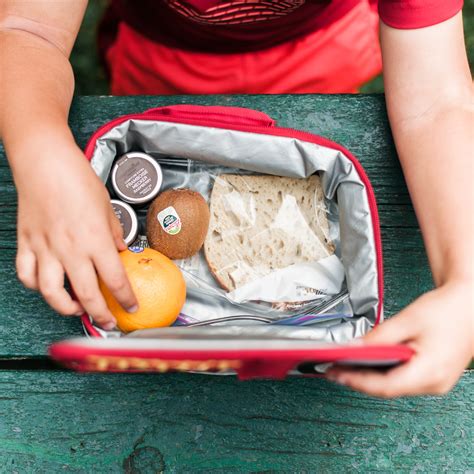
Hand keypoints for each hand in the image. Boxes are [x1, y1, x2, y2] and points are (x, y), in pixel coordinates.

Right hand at [13, 138, 137, 328]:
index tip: (132, 307)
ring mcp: (46, 249)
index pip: (116, 280)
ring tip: (77, 310)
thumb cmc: (78, 180)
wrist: (46, 164)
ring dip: (66, 308)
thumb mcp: (107, 208)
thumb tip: (121, 251)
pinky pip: (27, 275)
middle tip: (109, 322)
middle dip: (101, 315)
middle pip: (87, 295)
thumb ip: (114, 234)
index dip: (126, 299)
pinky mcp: (27, 244)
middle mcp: (71, 250)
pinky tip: (48, 286)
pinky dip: (37, 286)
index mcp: (96, 241)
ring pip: (52, 293)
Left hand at [326, 280, 472, 396]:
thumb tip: (354, 348)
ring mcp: (436, 382)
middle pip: (388, 388)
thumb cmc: (447, 310)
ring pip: (394, 386)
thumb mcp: (407, 320)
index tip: (335, 373)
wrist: (471, 304)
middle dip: (358, 380)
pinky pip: (403, 380)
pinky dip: (383, 373)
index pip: (385, 386)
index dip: (356, 381)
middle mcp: (435, 383)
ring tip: (344, 367)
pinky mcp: (434, 376)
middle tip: (333, 370)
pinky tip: (367, 365)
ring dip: (369, 378)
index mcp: (430, 371)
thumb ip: (379, 337)